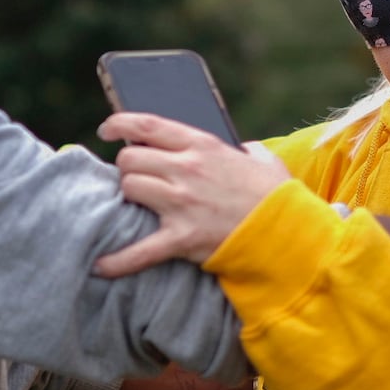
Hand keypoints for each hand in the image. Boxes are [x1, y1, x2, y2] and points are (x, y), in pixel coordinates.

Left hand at [92, 112, 291, 276]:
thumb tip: (242, 150)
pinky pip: (138, 250)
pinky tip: (99, 266)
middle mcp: (187, 170)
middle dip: (128, 168)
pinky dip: (117, 260)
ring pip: (129, 190)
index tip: (107, 130)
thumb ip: (247, 150)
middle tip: (136, 180)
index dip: (120, 124)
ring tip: (138, 207)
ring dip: (129, 198)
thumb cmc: (277, 198)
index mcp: (203, 146)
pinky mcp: (181, 238)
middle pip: (129, 160)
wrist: (290, 234)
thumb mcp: (264, 161)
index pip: (148, 125)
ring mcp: (182, 204)